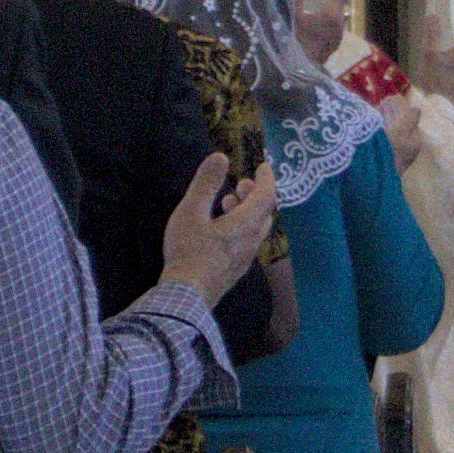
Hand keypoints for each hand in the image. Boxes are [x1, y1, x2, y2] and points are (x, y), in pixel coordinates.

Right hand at [157, 150, 282, 304]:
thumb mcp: (191, 212)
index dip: (267, 178)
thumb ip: (206, 183)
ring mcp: (245, 259)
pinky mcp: (234, 272)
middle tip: (240, 185)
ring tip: (226, 204)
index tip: (262, 167)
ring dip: (247, 212)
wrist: (186, 296)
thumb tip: (221, 157)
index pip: (267, 196)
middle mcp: (251, 242)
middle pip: (264, 213)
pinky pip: (246, 243)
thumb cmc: (188, 251)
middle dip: (256, 194)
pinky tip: (220, 231)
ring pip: (256, 230)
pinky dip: (241, 228)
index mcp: (246, 224)